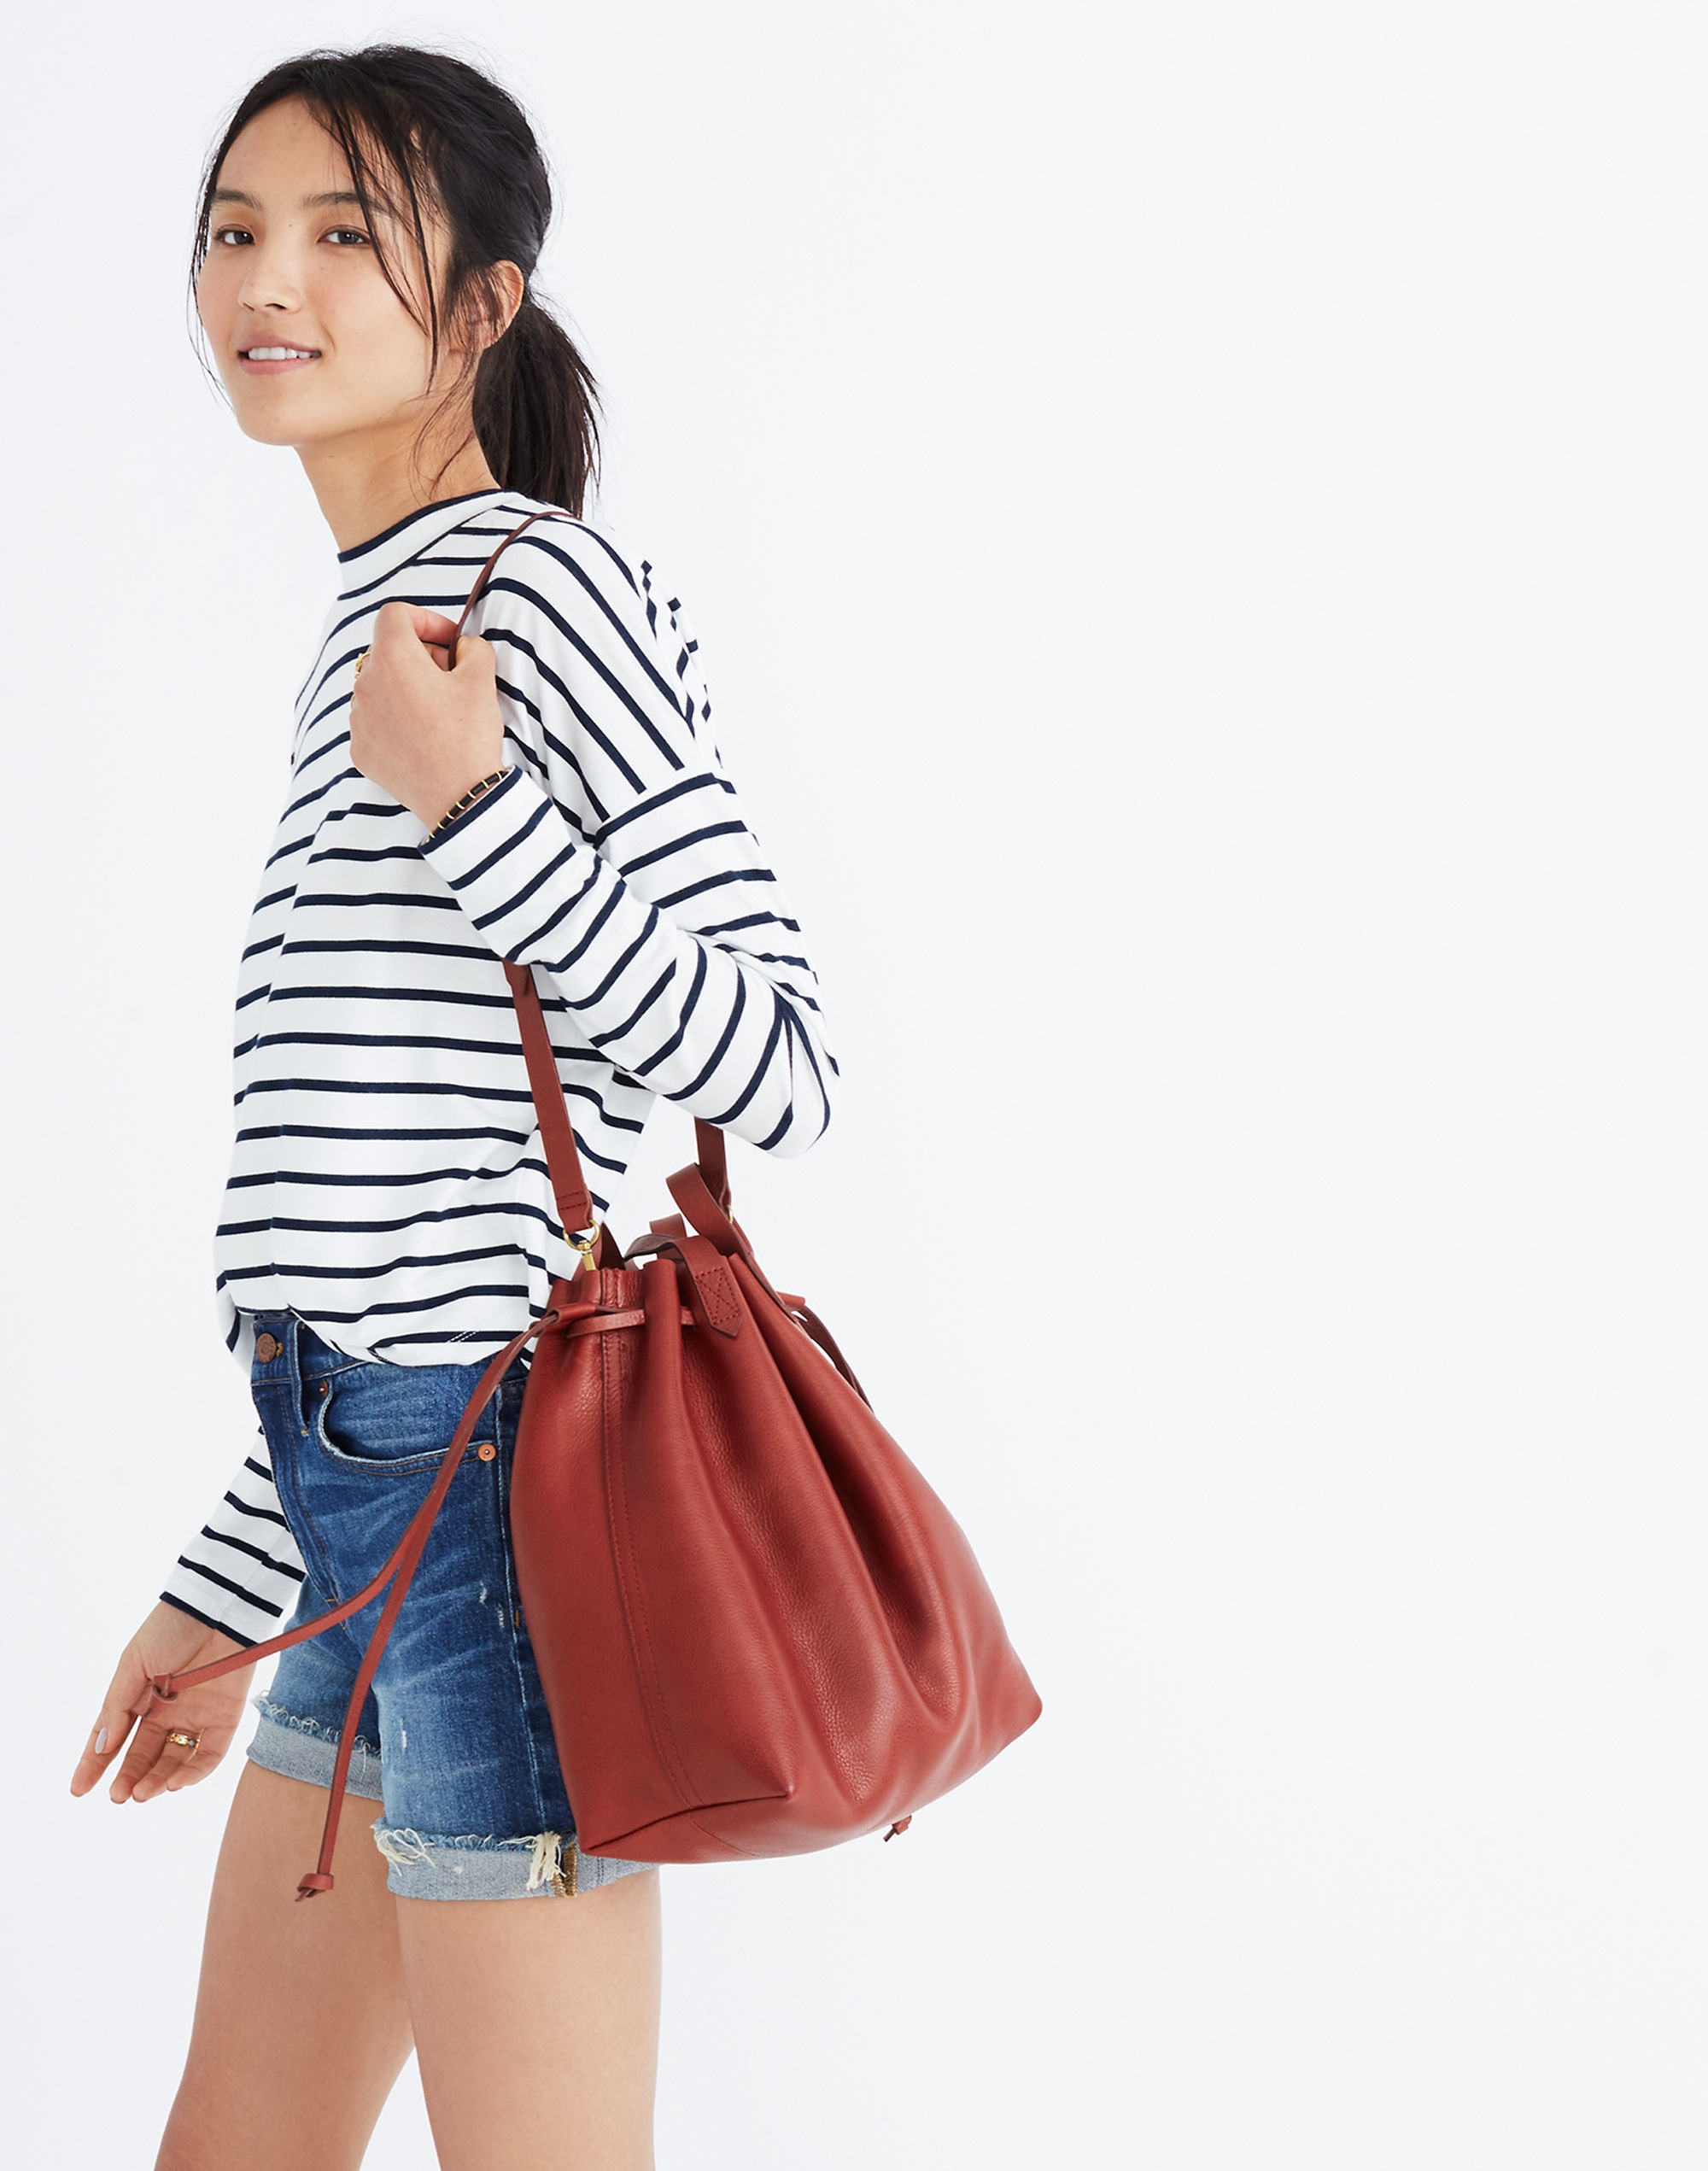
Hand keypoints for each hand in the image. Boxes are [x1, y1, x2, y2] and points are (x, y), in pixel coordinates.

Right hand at [69, 1602, 255, 1805]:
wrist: (218, 1607)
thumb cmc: (171, 1627)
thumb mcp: (134, 1664)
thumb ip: (118, 1705)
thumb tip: (102, 1747)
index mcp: (140, 1696)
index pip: (115, 1737)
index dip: (96, 1763)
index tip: (79, 1789)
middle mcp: (168, 1711)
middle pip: (144, 1755)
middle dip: (129, 1777)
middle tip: (118, 1796)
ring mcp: (197, 1716)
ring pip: (175, 1761)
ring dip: (158, 1781)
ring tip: (141, 1793)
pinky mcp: (226, 1718)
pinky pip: (209, 1755)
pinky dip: (193, 1773)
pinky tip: (174, 1784)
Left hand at [348, 599, 506, 829]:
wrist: (459, 797)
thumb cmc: (468, 737)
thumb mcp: (482, 679)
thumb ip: (473, 647)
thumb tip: (462, 647)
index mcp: (393, 659)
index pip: (395, 615)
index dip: (425, 619)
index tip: (448, 640)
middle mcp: (366, 685)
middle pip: (387, 651)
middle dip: (419, 655)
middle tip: (450, 675)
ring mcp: (359, 719)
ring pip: (379, 686)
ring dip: (406, 687)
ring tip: (437, 709)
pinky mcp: (361, 748)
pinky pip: (375, 720)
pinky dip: (396, 718)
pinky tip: (423, 735)